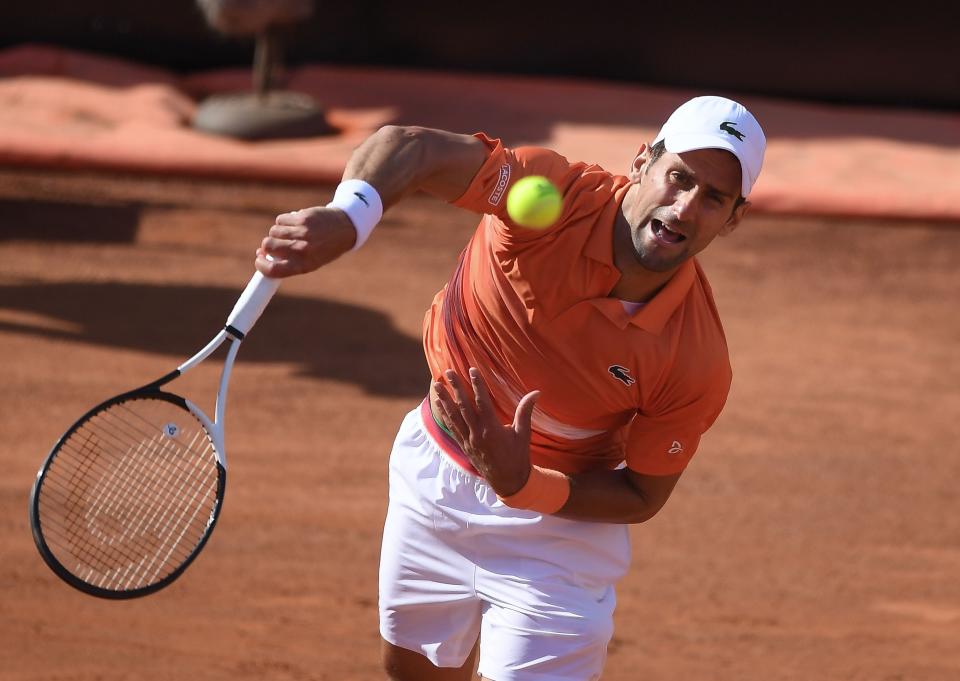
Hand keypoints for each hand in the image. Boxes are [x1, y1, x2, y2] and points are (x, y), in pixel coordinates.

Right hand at [255, 206, 358, 277]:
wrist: (345, 228)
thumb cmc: (323, 248)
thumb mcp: (309, 261)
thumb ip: (286, 261)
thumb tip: (260, 254)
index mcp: (304, 266)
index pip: (273, 270)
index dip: (261, 265)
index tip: (259, 260)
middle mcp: (303, 250)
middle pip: (268, 246)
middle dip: (267, 245)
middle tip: (274, 245)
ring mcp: (303, 233)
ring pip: (273, 231)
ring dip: (276, 232)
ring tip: (289, 233)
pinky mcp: (303, 217)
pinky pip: (281, 219)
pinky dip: (284, 221)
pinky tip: (294, 223)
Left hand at [433, 367, 539, 496]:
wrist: (508, 481)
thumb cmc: (518, 456)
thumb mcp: (523, 434)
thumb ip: (525, 412)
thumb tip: (536, 392)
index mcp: (492, 429)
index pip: (482, 402)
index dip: (477, 385)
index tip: (472, 370)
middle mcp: (477, 434)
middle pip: (464, 406)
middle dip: (456, 388)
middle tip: (448, 372)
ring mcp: (468, 440)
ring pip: (454, 416)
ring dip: (445, 400)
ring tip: (437, 386)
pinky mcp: (464, 446)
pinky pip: (452, 428)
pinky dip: (445, 415)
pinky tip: (439, 405)